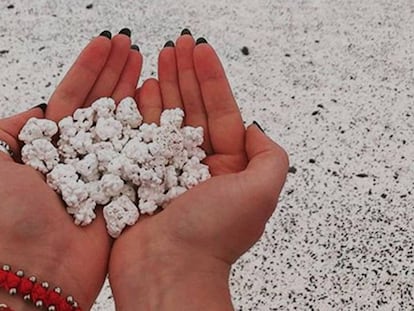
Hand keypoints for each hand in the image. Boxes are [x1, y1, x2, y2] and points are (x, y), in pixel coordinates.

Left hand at [0, 30, 141, 309]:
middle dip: (115, 74)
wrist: (33, 272)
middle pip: (100, 106)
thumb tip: (38, 109)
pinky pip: (138, 155)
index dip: (89, 69)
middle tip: (132, 47)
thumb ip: (11, 129)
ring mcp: (102, 173)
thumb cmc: (5, 218)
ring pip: (122, 125)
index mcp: (45, 147)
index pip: (71, 98)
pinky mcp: (123, 191)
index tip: (107, 44)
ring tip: (146, 63)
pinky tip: (155, 104)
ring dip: (133, 92)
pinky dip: (147, 129)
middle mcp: (76, 157)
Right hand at [109, 33, 288, 309]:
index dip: (212, 79)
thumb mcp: (261, 192)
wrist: (166, 273)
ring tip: (157, 57)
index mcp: (228, 168)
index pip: (221, 112)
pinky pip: (140, 138)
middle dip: (185, 75)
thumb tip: (255, 128)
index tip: (200, 50)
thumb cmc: (213, 237)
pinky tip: (139, 90)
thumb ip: (270, 156)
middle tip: (177, 44)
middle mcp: (198, 167)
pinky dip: (139, 112)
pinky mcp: (138, 177)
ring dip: (162, 86)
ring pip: (165, 118)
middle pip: (192, 109)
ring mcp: (166, 171)